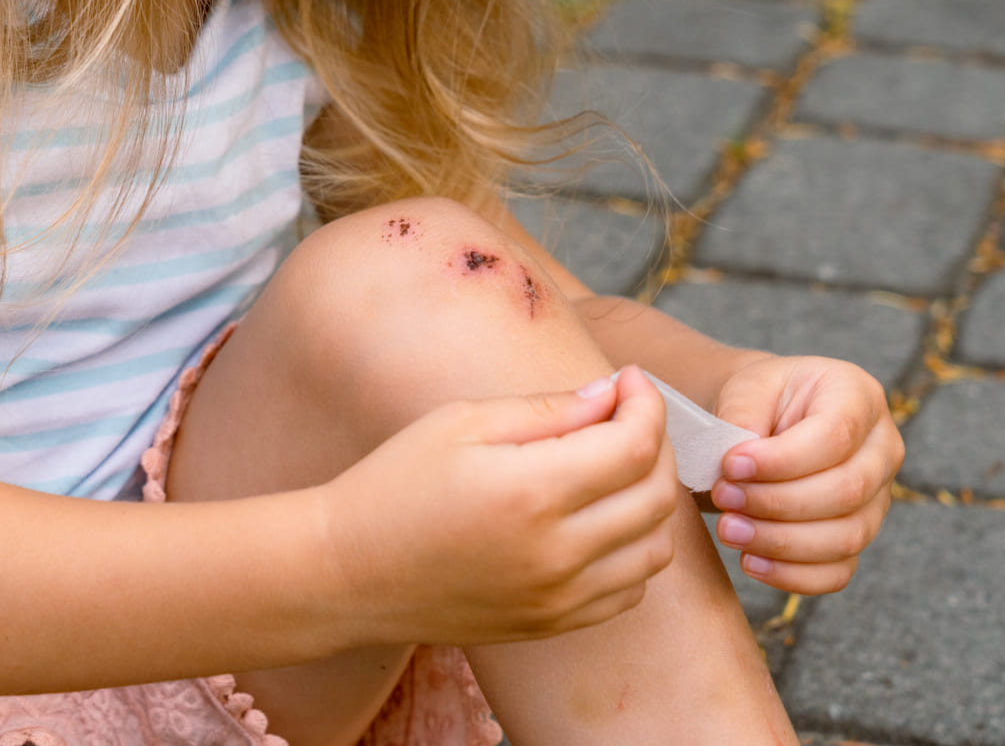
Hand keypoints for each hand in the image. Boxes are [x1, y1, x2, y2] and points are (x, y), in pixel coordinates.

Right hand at [319, 366, 681, 647]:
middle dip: (656, 442)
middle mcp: (556, 553)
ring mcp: (558, 598)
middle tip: (626, 415)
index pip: (634, 445)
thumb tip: (612, 394)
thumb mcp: (462, 422)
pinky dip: (634, 550)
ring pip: (656, 547)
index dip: (646, 402)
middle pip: (657, 495)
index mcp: (531, 492)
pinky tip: (601, 518)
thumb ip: (547, 408)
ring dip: (652, 498)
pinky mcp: (552, 625)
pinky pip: (629, 590)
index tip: (628, 379)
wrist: (348, 572)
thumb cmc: (396, 483)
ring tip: (617, 466)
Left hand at [707, 355, 902, 594]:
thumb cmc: (760, 400)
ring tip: (729, 529)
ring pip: (846, 537)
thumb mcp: (748, 387)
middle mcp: (882, 449)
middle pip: (847, 490)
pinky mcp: (859, 537)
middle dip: (777, 502)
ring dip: (781, 542)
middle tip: (723, 496)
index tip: (730, 465)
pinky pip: (838, 571)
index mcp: (859, 397)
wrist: (765, 422)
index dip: (783, 460)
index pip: (836, 436)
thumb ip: (743, 414)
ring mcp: (878, 499)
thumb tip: (739, 461)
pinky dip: (793, 575)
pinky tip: (750, 561)